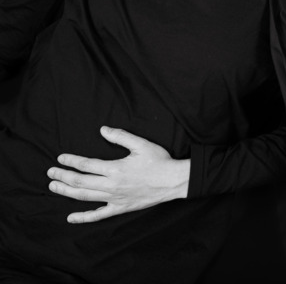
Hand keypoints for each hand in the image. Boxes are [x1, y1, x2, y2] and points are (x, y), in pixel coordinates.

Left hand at [47, 127, 188, 223]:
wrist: (173, 181)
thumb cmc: (159, 160)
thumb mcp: (142, 144)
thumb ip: (121, 137)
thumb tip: (102, 130)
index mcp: (115, 168)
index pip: (87, 165)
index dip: (72, 161)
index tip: (60, 158)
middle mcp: (111, 185)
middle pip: (80, 182)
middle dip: (63, 176)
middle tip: (50, 172)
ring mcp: (114, 198)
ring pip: (84, 197)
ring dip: (66, 192)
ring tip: (54, 187)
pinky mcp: (119, 208)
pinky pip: (98, 215)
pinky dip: (83, 218)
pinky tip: (70, 218)